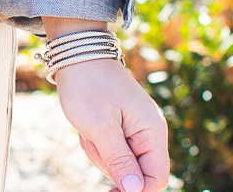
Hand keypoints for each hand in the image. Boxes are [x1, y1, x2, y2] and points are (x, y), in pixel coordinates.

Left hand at [53, 58, 169, 191]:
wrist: (76, 54)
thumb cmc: (89, 86)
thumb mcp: (101, 127)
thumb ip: (119, 160)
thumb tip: (135, 190)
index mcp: (152, 131)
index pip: (157, 177)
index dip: (137, 190)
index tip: (111, 191)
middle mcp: (148, 132)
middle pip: (135, 173)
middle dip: (109, 164)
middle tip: (92, 139)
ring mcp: (133, 130)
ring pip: (119, 164)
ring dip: (99, 153)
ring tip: (88, 128)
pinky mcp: (119, 128)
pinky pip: (109, 151)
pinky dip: (95, 144)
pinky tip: (87, 127)